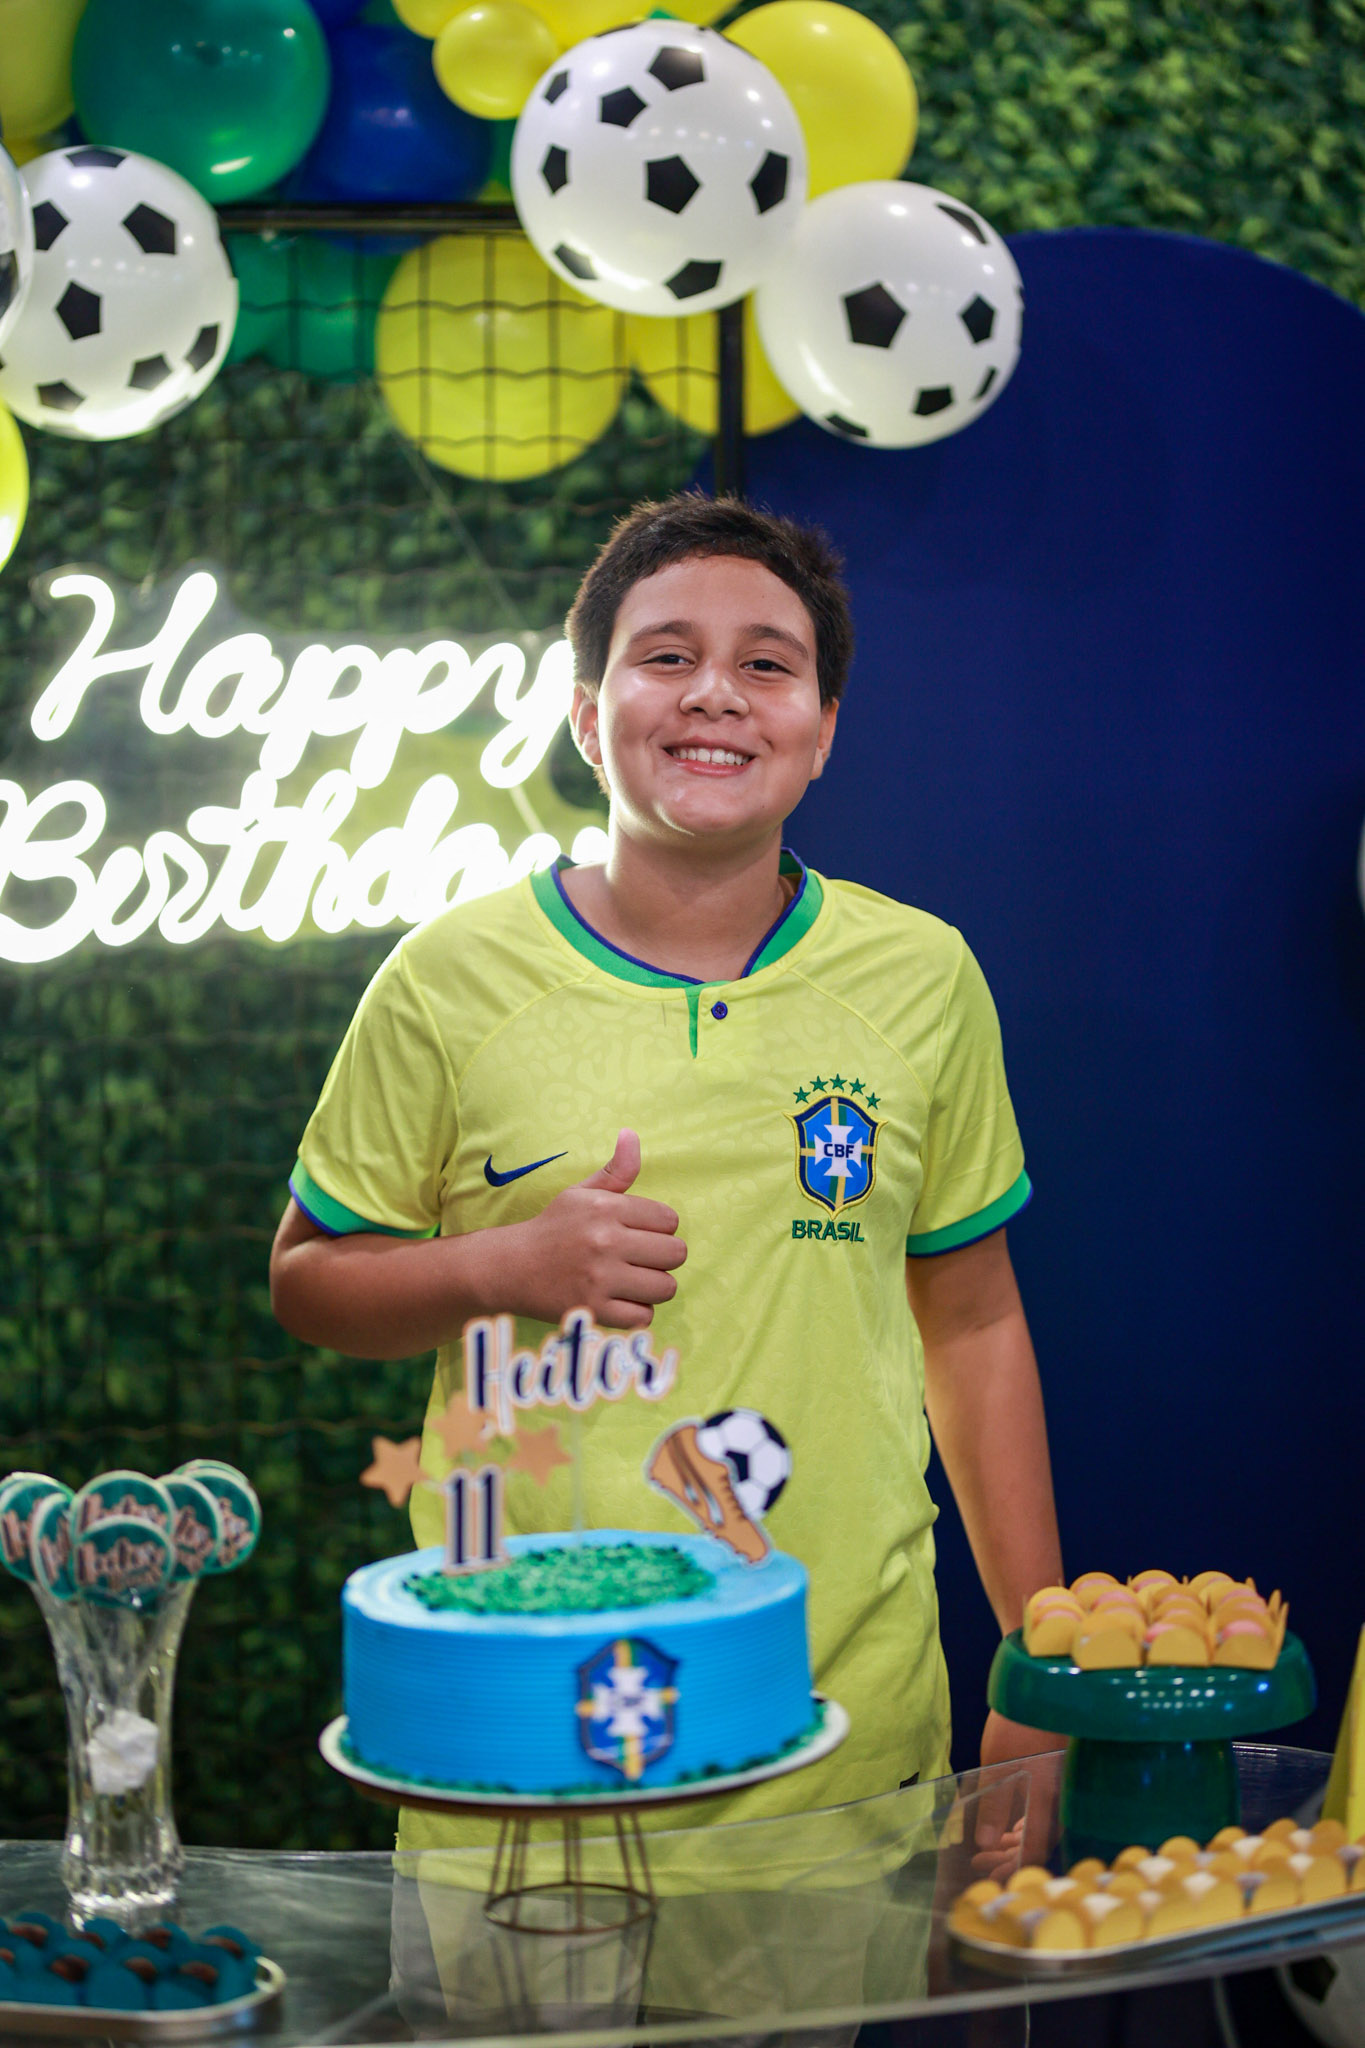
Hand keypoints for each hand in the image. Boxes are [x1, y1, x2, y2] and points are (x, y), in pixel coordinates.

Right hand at [512, 1129, 685, 1329]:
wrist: (511, 1267)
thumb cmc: (554, 1228)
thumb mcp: (581, 1193)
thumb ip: (616, 1171)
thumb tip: (631, 1134)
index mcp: (606, 1208)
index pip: (670, 1220)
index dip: (659, 1229)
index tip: (639, 1234)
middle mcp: (605, 1241)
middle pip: (676, 1253)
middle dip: (662, 1257)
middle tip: (639, 1259)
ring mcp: (600, 1278)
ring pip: (666, 1287)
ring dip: (653, 1286)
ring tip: (632, 1280)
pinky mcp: (595, 1310)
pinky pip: (645, 1316)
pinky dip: (637, 1312)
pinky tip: (620, 1300)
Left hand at [972, 1708, 1064, 1876]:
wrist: (1046, 1686)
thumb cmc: (1019, 1723)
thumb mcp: (997, 1763)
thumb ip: (994, 1806)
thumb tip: (985, 1844)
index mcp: (1047, 1801)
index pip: (1033, 1850)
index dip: (1012, 1868)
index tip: (991, 1878)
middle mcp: (1061, 1802)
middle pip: (1038, 1843)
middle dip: (1009, 1858)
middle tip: (981, 1864)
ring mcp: (1063, 1791)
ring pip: (1042, 1830)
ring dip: (1015, 1843)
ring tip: (988, 1850)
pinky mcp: (1061, 1780)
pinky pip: (1046, 1815)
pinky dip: (1026, 1826)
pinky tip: (1008, 1829)